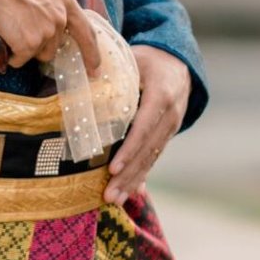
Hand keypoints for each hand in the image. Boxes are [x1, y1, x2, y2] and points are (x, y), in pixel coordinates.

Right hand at [0, 0, 83, 73]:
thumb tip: (48, 11)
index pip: (86, 31)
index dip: (91, 52)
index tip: (95, 69)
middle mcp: (60, 18)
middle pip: (53, 47)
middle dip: (38, 44)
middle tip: (18, 26)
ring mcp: (45, 32)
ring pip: (36, 54)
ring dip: (23, 48)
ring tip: (8, 25)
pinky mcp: (28, 44)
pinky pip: (18, 60)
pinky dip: (9, 53)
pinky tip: (2, 33)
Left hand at [104, 43, 191, 205]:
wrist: (178, 62)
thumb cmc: (147, 60)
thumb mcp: (132, 60)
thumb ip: (112, 77)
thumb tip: (81, 91)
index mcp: (162, 94)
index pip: (144, 127)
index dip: (129, 150)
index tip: (113, 169)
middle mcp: (171, 114)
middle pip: (148, 149)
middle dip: (128, 175)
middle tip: (109, 195)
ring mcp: (172, 126)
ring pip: (152, 157)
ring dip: (134, 181)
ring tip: (115, 199)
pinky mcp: (168, 134)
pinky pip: (154, 157)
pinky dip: (142, 174)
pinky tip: (131, 192)